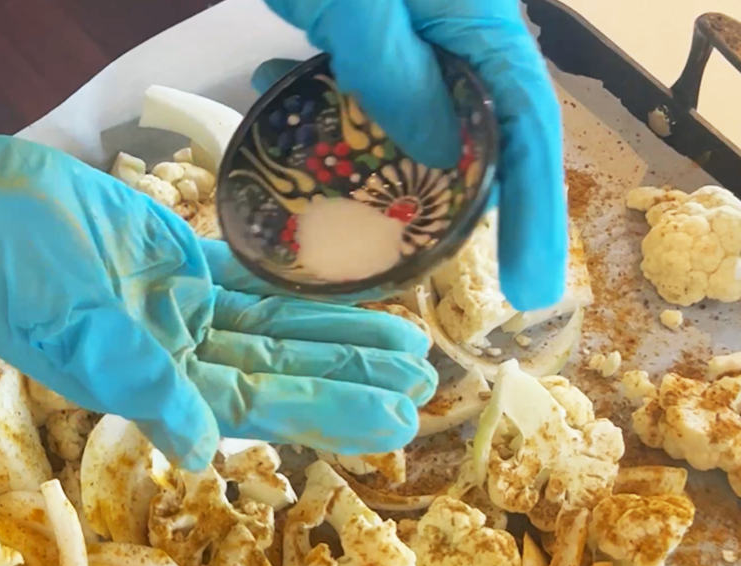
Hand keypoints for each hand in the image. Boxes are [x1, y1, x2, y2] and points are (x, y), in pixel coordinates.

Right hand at [0, 72, 435, 468]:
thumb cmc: (5, 270)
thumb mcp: (70, 328)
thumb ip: (140, 384)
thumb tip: (201, 451)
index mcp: (146, 386)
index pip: (251, 407)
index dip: (324, 412)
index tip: (391, 422)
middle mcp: (170, 357)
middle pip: (276, 373)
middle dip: (347, 379)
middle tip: (423, 388)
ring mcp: (177, 311)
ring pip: (272, 330)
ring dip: (336, 338)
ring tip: (409, 348)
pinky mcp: (178, 263)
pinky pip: (250, 283)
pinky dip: (297, 293)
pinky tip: (348, 298)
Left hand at [262, 0, 565, 313]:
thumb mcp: (365, 6)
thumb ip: (398, 77)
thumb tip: (438, 161)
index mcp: (482, 25)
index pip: (529, 132)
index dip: (534, 216)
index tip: (531, 291)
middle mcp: (455, 32)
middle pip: (474, 136)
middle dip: (455, 202)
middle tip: (436, 266)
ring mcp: (406, 25)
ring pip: (405, 117)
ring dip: (374, 167)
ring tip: (355, 224)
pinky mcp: (355, 17)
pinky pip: (350, 82)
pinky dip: (320, 112)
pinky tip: (278, 124)